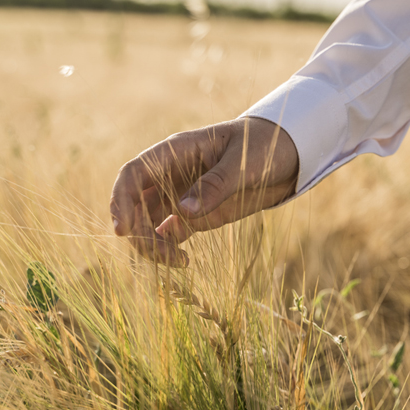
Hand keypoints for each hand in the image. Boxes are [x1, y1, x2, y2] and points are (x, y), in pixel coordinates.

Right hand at [110, 117, 298, 265]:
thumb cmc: (264, 146)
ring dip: (153, 245)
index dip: (121, 200)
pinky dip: (168, 249)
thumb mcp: (243, 162)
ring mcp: (180, 196)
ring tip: (180, 262)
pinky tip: (184, 261)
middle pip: (135, 205)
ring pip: (148, 223)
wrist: (288, 156)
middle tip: (162, 256)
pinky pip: (169, 234)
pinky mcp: (194, 215)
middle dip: (139, 232)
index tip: (123, 230)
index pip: (133, 174)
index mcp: (175, 152)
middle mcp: (170, 175)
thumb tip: (182, 212)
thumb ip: (215, 185)